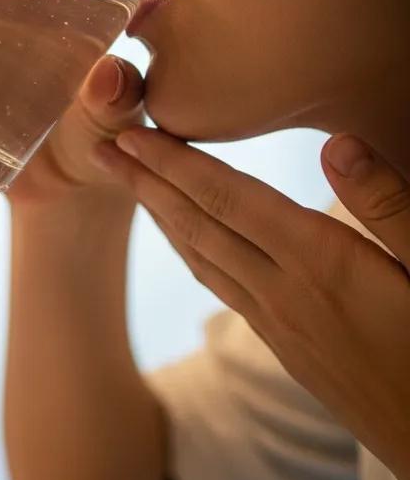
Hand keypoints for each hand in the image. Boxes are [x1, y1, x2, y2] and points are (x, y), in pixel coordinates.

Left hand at [90, 128, 409, 479]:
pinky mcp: (283, 345)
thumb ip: (388, 205)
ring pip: (199, 256)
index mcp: (320, 262)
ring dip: (157, 214)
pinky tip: (181, 238)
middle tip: (98, 148)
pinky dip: (188, 250)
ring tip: (126, 182)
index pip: (226, 198)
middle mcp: (283, 291)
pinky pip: (217, 283)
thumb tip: (336, 143)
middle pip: (196, 224)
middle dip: (144, 182)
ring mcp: (277, 322)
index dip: (173, 162)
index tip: (128, 133)